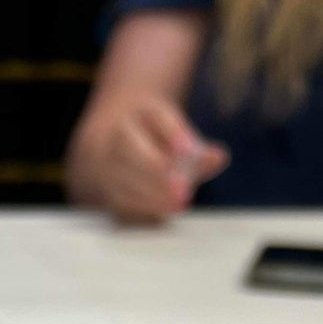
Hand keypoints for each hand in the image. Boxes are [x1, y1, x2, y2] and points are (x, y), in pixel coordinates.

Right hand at [67, 95, 228, 222]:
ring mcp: (105, 162)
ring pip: (122, 177)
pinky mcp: (102, 188)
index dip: (174, 134)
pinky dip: (141, 206)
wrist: (109, 150)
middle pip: (131, 148)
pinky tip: (164, 211)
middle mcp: (118, 133)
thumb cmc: (155, 144)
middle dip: (156, 170)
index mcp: (142, 112)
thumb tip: (219, 159)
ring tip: (179, 204)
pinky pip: (119, 198)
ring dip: (151, 193)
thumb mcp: (176, 139)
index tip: (190, 151)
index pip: (158, 118)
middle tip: (184, 190)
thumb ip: (198, 151)